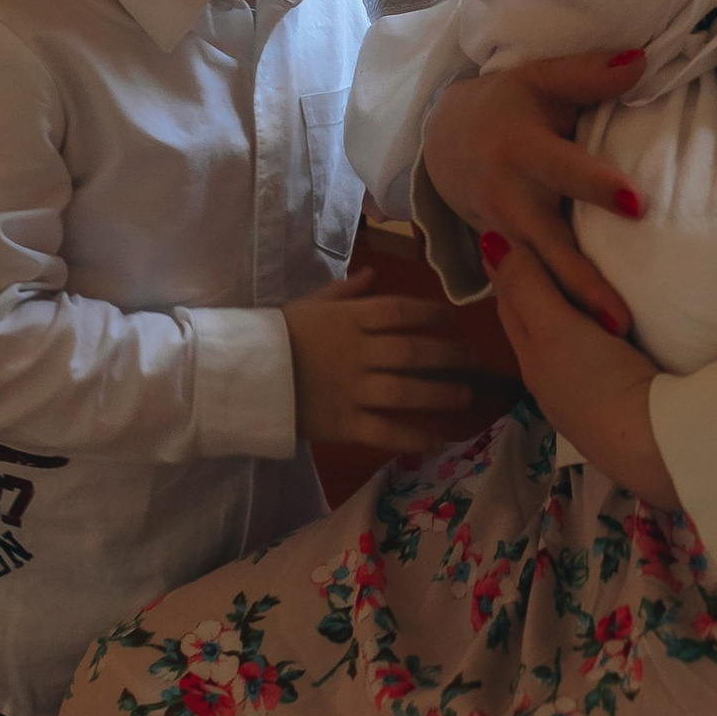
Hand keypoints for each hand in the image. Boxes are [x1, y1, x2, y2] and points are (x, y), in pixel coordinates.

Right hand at [284, 279, 487, 450]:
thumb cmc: (278, 337)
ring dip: (441, 395)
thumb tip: (373, 274)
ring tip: (465, 397)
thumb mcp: (311, 305)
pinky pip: (386, 432)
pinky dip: (414, 438)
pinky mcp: (345, 424)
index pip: (400, 311)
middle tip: (473, 359)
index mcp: (349, 319)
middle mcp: (357, 352)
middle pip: (413, 351)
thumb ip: (345, 291)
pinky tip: (437, 441)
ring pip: (406, 391)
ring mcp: (352, 390)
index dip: (430, 313)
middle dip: (449, 355)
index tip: (451, 319)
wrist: (243, 377)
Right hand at [420, 51, 645, 323]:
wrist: (440, 138)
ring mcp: (500, 232)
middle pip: (550, 244)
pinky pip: (528, 285)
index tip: (637, 203)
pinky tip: (587, 340)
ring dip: (571, 309)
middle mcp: (508, 197)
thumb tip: (643, 60)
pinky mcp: (500, 253)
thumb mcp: (538, 79)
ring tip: (613, 339)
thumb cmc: (504, 104)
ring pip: (538, 276)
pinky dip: (554, 310)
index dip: (597, 185)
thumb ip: (589, 75)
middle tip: (621, 317)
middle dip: (583, 280)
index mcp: (521, 149)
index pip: (564, 170)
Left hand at [485, 238, 677, 502]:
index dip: (509, 268)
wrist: (654, 444)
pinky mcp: (620, 403)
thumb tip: (489, 240)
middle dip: (529, 290)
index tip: (508, 235)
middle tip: (534, 251)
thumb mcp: (554, 329)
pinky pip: (595, 358)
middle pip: (534, 326)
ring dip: (564, 314)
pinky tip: (610, 331)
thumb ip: (527, 287)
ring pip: (564, 343)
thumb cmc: (598, 381)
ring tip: (574, 286)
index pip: (512, 304)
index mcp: (532, 359)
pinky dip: (592, 335)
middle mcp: (551, 381)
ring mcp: (584, 396)